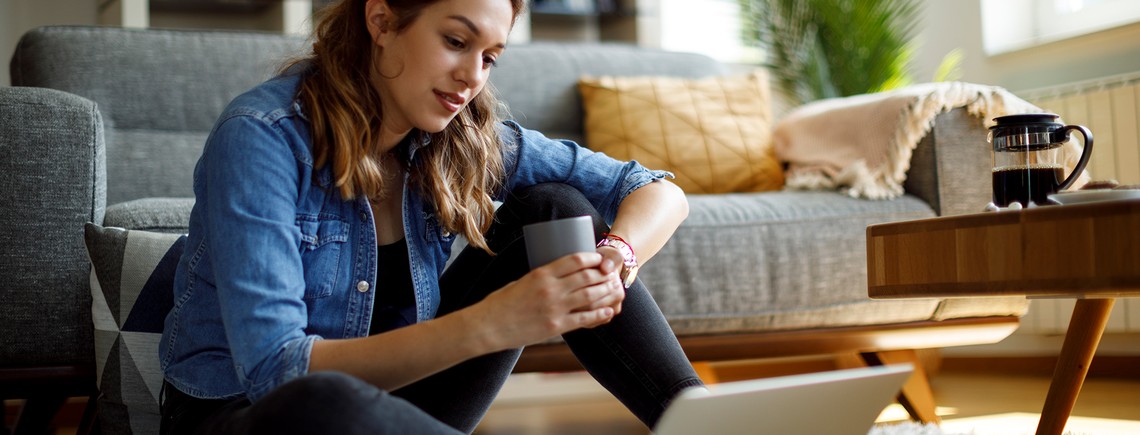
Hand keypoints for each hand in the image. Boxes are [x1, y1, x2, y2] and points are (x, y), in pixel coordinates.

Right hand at [471, 252, 624, 349]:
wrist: (488, 326)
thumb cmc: (500, 304)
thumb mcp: (521, 282)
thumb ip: (541, 279)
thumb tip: (557, 276)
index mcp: (541, 274)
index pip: (575, 260)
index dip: (592, 258)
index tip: (599, 259)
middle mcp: (551, 289)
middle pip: (587, 276)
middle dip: (603, 274)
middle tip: (612, 274)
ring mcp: (555, 308)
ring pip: (590, 296)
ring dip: (606, 292)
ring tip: (615, 290)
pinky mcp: (556, 326)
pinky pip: (584, 319)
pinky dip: (600, 315)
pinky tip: (609, 312)